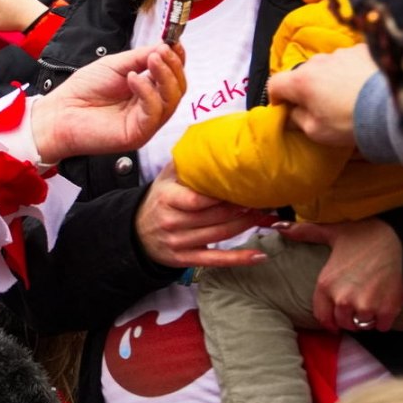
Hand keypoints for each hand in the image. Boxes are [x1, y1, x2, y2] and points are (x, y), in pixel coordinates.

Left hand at [28, 44, 185, 164]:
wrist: (59, 112)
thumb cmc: (82, 91)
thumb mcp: (115, 65)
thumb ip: (140, 57)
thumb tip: (165, 46)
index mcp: (145, 91)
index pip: (171, 76)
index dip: (177, 60)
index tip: (175, 43)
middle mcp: (149, 108)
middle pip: (177, 89)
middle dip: (174, 67)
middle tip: (164, 51)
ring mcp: (145, 122)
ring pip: (171, 100)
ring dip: (165, 76)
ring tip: (152, 59)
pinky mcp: (138, 134)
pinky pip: (154, 111)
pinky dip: (148, 92)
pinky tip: (134, 78)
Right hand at [136, 164, 273, 268]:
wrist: (136, 233)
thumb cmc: (159, 201)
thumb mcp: (164, 179)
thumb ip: (185, 163)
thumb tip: (210, 142)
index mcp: (167, 199)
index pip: (198, 199)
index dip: (223, 196)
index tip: (244, 187)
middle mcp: (172, 222)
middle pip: (215, 217)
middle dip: (242, 209)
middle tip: (264, 199)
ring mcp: (179, 243)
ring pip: (220, 235)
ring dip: (246, 226)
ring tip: (266, 216)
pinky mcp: (186, 260)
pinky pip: (216, 260)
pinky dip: (239, 258)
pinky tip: (259, 256)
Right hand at [265, 45, 376, 147]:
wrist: (393, 107)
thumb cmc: (352, 122)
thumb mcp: (317, 132)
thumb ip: (298, 120)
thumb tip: (292, 113)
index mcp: (302, 82)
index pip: (275, 83)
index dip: (276, 97)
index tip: (284, 107)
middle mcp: (318, 62)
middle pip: (303, 73)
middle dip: (307, 88)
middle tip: (321, 106)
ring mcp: (342, 53)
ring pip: (328, 65)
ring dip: (331, 78)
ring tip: (348, 96)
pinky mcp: (365, 50)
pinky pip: (351, 60)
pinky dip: (353, 70)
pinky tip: (364, 86)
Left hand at [283, 218, 402, 330]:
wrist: (398, 239)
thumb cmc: (363, 236)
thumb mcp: (331, 232)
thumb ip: (305, 233)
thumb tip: (279, 228)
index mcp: (326, 285)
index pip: (322, 317)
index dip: (330, 319)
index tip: (336, 318)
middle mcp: (343, 299)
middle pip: (343, 323)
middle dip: (348, 317)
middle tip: (357, 305)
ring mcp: (365, 306)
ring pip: (361, 326)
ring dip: (365, 319)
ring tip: (369, 304)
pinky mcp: (387, 310)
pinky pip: (381, 326)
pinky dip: (383, 320)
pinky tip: (384, 305)